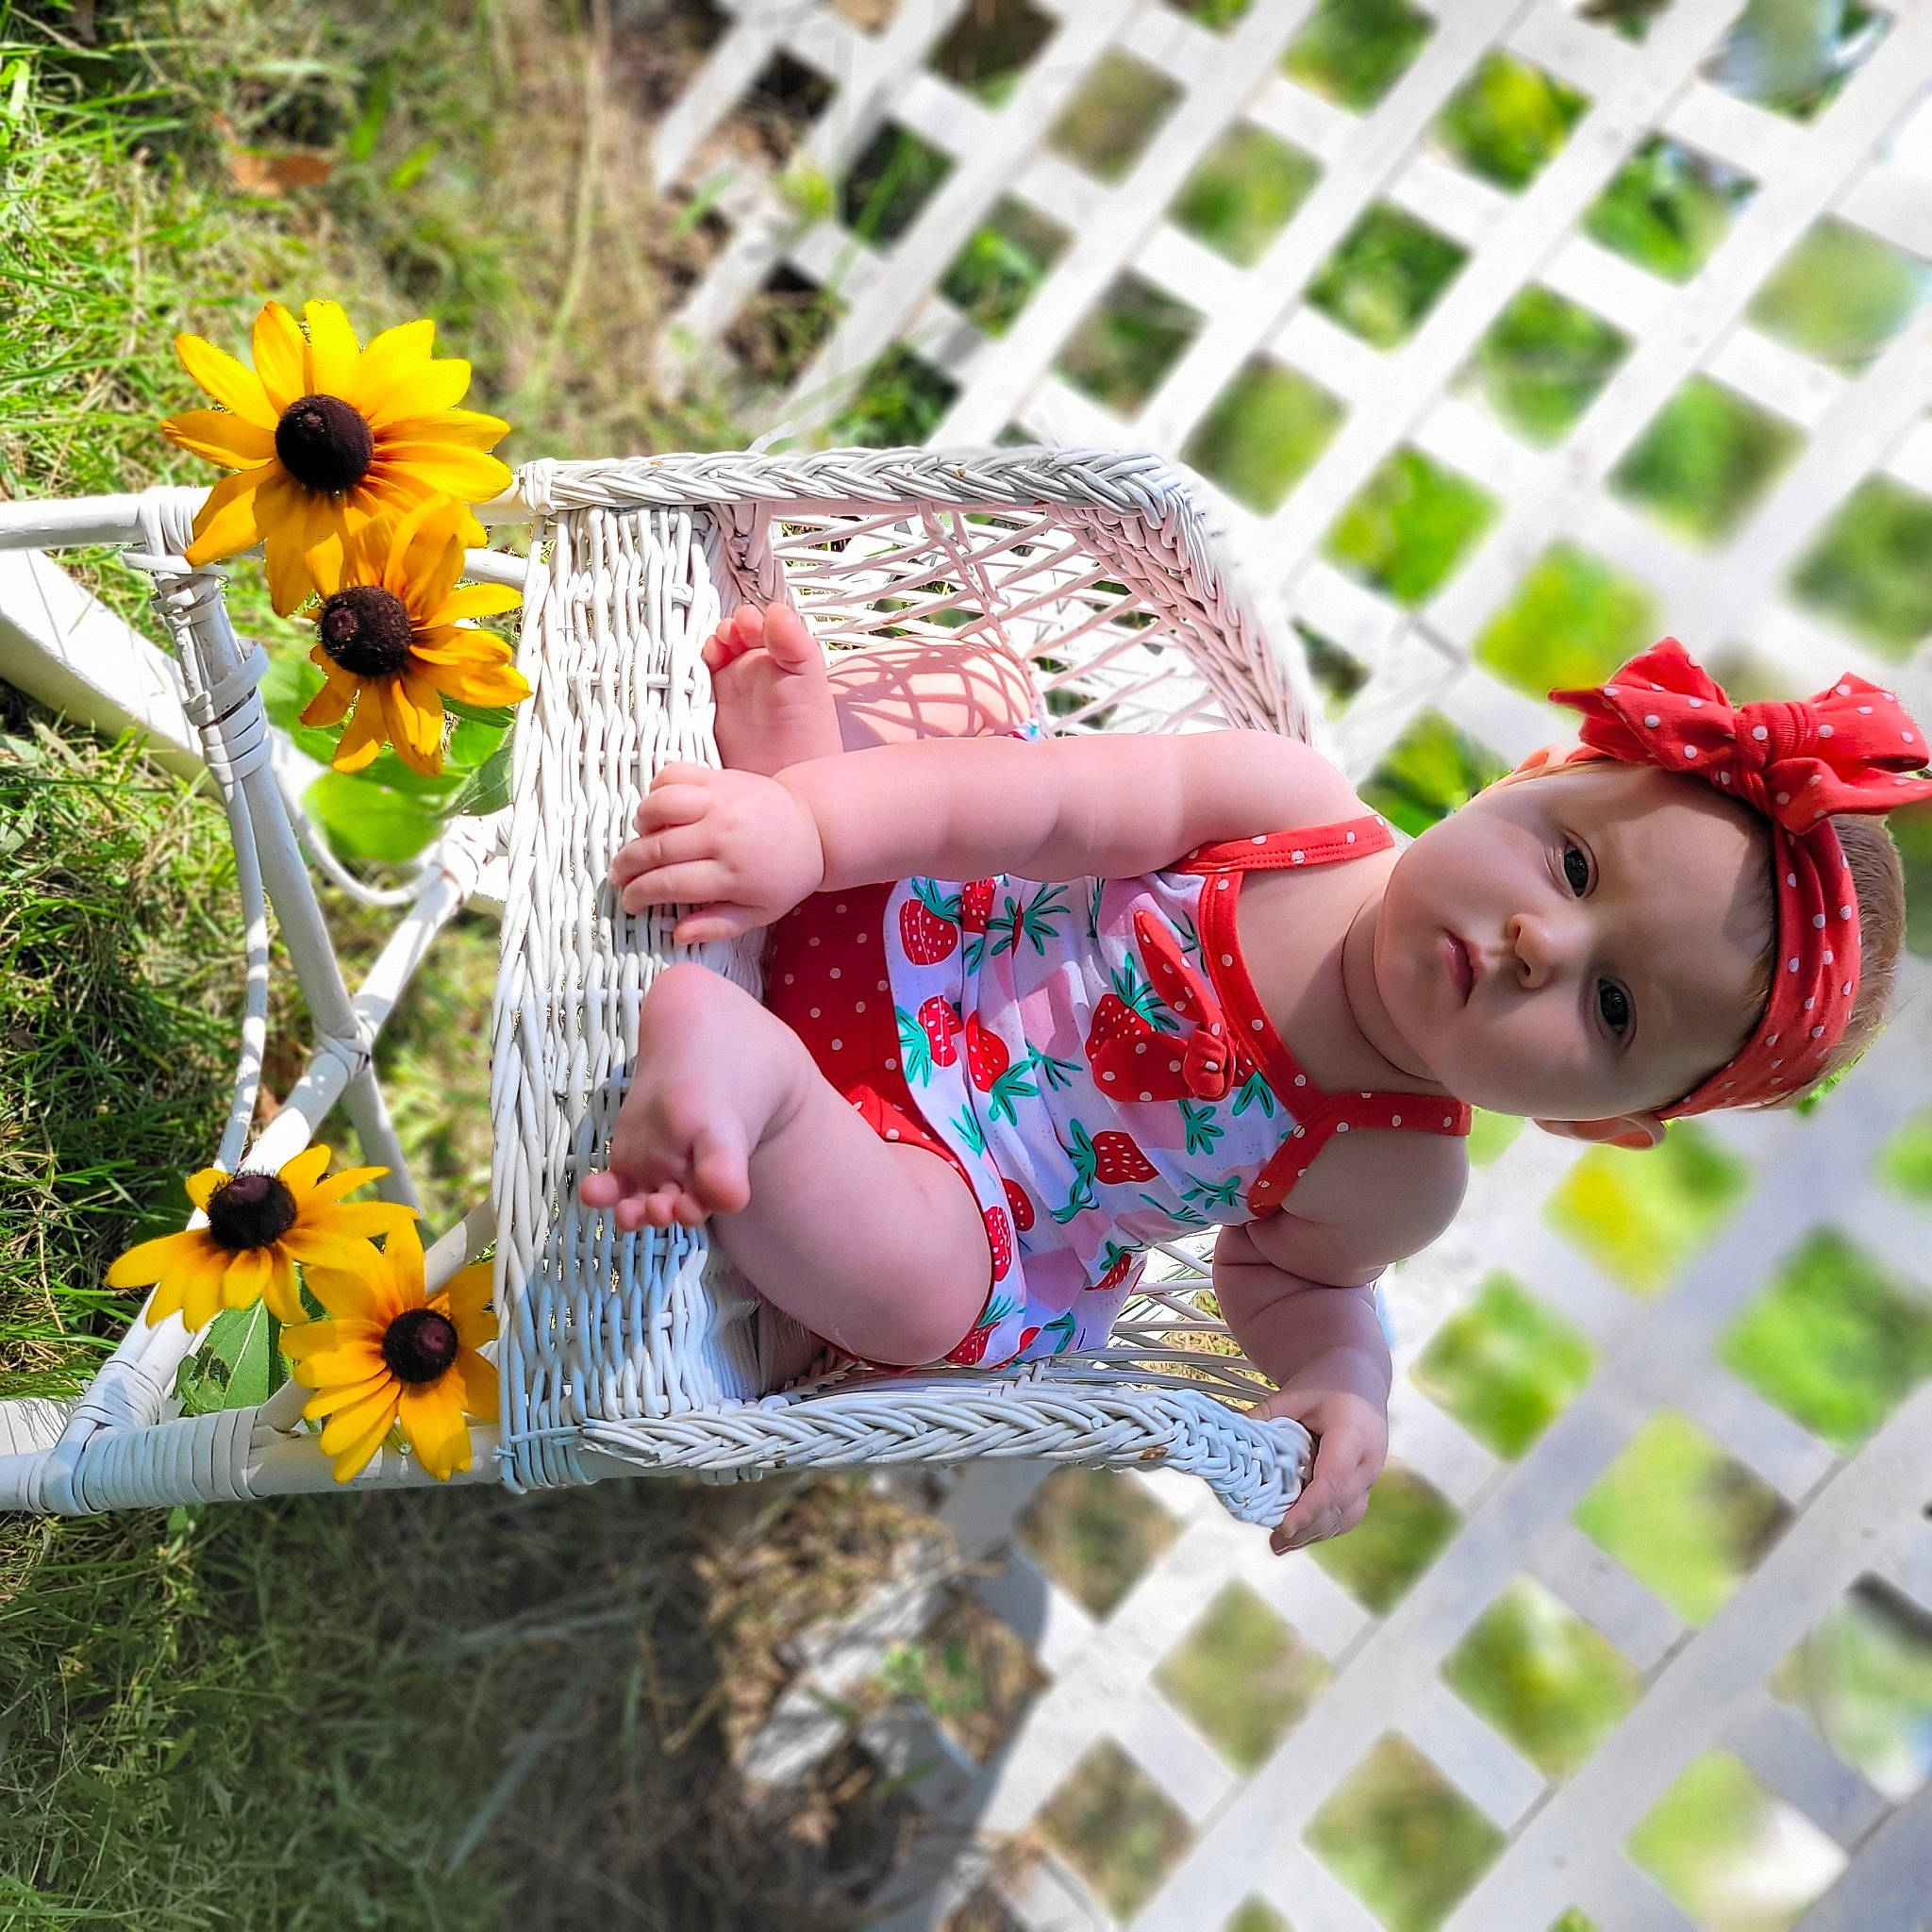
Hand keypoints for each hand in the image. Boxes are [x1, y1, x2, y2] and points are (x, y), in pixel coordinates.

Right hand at [610, 761, 823, 943]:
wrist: (814, 828)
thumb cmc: (783, 876)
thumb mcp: (760, 912)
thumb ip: (719, 925)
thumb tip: (678, 934)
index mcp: (732, 873)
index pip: (669, 884)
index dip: (639, 894)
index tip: (629, 901)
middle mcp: (723, 834)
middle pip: (656, 848)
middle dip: (628, 865)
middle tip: (620, 875)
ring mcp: (720, 801)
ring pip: (659, 805)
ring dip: (640, 824)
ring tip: (643, 838)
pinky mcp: (721, 777)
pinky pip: (674, 774)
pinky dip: (658, 788)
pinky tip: (663, 809)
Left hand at [1252, 1383, 1388, 1553]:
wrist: (1359, 1378)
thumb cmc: (1324, 1383)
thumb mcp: (1293, 1393)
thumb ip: (1264, 1417)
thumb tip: (1229, 1440)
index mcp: (1354, 1433)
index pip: (1333, 1479)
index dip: (1310, 1507)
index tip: (1285, 1527)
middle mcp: (1369, 1460)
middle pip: (1340, 1504)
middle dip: (1308, 1526)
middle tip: (1275, 1542)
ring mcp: (1371, 1475)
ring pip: (1347, 1515)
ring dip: (1316, 1533)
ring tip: (1280, 1546)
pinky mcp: (1366, 1484)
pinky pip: (1349, 1513)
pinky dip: (1325, 1527)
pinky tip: (1299, 1536)